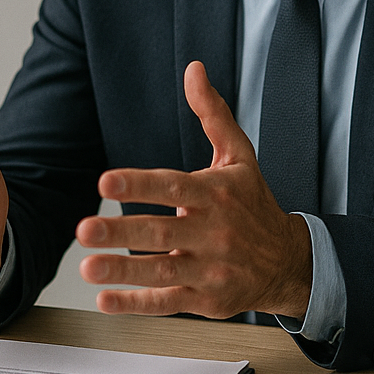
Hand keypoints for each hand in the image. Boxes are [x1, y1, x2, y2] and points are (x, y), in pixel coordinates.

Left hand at [76, 61, 313, 319]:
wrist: (289, 262)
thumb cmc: (254, 204)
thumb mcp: (239, 156)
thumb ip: (212, 114)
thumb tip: (194, 70)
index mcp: (215, 194)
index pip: (173, 187)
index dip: (139, 183)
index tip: (105, 180)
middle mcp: (213, 232)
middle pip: (162, 233)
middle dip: (120, 232)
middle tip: (83, 230)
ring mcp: (210, 268)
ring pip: (162, 271)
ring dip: (122, 271)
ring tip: (87, 266)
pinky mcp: (206, 299)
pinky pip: (168, 302)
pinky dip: (136, 303)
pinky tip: (105, 299)